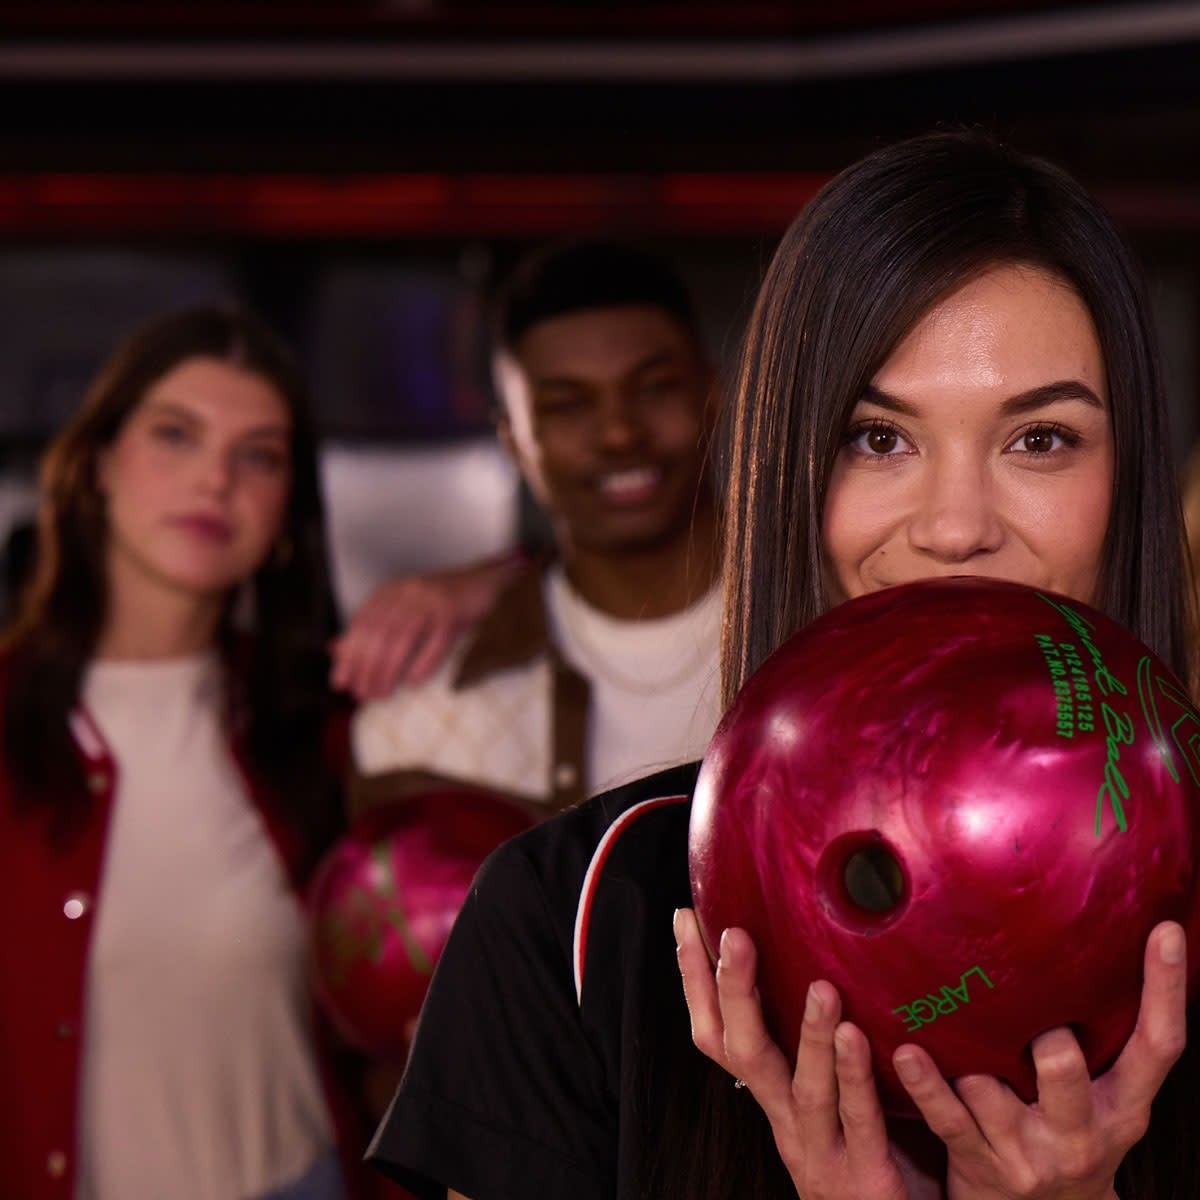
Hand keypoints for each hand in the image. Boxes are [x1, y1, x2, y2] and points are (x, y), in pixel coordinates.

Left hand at [329, 552, 526, 699]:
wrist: (485, 583)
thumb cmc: (442, 603)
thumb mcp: (402, 612)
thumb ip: (370, 629)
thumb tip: (335, 650)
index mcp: (390, 592)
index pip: (361, 624)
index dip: (349, 655)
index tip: (340, 682)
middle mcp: (407, 593)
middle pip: (379, 633)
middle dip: (366, 667)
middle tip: (361, 694)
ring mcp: (431, 601)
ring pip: (402, 638)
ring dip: (389, 669)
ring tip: (382, 693)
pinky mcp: (453, 612)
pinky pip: (436, 641)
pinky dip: (423, 662)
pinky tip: (414, 682)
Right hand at [675, 908, 912, 1199]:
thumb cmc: (870, 1157)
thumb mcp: (828, 1100)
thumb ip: (814, 1046)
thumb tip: (805, 961)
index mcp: (771, 1098)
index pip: (717, 1032)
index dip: (695, 979)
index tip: (687, 920)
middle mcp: (785, 1122)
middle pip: (743, 1053)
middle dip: (734, 992)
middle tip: (733, 934)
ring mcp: (821, 1152)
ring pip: (803, 1089)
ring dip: (808, 1035)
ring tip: (821, 986)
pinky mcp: (865, 1179)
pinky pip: (859, 1121)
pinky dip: (856, 1078)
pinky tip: (858, 1036)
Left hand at [896, 920, 1186, 1199]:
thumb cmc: (1066, 1134)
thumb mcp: (1101, 1097)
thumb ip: (1096, 1040)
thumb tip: (1084, 946)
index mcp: (1123, 1105)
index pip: (1158, 1044)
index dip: (1165, 988)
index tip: (1163, 932)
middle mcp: (1082, 1131)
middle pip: (1066, 1071)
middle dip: (1043, 1039)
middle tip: (1026, 1006)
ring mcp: (1030, 1151)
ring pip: (993, 1089)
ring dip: (967, 1055)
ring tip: (929, 1014)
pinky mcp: (982, 1163)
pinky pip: (947, 1118)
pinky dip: (925, 1084)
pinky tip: (905, 1052)